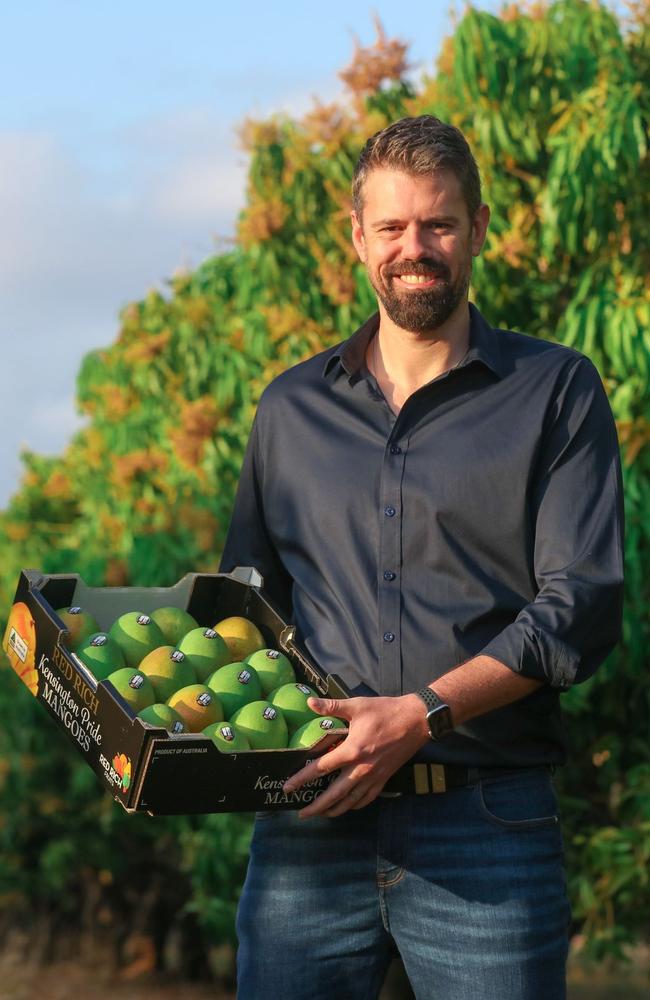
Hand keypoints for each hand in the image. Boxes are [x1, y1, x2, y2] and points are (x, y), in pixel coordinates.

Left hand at [283, 693, 429, 818]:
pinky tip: (348, 806)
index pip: (321, 769)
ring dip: (334, 810)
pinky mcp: (384, 778)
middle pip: (334, 794)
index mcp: (352, 751)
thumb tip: (309, 702)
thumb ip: (331, 706)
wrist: (416, 721)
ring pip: (350, 801)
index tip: (288, 787)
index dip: (302, 778)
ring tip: (321, 815)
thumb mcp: (357, 706)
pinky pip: (367, 798)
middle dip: (316, 807)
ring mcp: (374, 776)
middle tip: (302, 813)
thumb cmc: (385, 711)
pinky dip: (355, 805)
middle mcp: (361, 769)